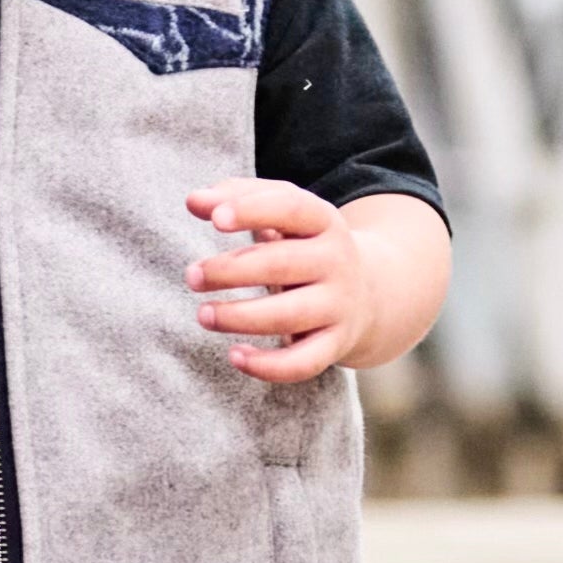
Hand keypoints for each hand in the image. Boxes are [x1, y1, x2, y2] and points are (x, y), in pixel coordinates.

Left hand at [186, 182, 449, 378]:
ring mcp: (338, 306)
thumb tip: (194, 201)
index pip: (291, 208)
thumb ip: (237, 197)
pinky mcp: (334, 344)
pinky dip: (268, 366)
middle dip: (230, 271)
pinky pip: (303, 362)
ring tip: (203, 314)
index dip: (252, 210)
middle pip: (281, 265)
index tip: (214, 219)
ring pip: (288, 316)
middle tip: (192, 276)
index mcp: (323, 221)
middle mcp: (336, 262)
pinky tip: (234, 355)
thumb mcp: (283, 211)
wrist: (370, 291)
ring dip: (239, 317)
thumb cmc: (304, 245)